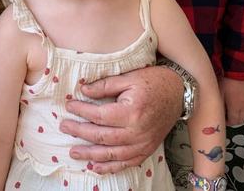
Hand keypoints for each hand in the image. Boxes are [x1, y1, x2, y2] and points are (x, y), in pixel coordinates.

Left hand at [60, 66, 182, 173]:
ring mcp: (142, 144)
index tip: (69, 105)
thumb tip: (84, 90)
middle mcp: (137, 132)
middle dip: (80, 132)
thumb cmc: (154, 81)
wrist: (179, 92)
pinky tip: (96, 167)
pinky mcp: (146, 150)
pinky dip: (110, 167)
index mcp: (132, 111)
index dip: (82, 111)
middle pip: (102, 136)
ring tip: (74, 152)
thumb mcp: (129, 77)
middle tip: (64, 127)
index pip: (100, 115)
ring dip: (90, 155)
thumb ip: (106, 85)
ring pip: (112, 154)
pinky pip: (126, 163)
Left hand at [221, 77, 243, 126]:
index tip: (222, 119)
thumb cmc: (227, 80)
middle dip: (234, 120)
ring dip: (240, 115)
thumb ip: (219, 103)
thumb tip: (217, 110)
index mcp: (236, 108)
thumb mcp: (219, 92)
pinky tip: (239, 102)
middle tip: (227, 116)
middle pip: (241, 120)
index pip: (233, 121)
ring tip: (232, 110)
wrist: (239, 68)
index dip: (227, 122)